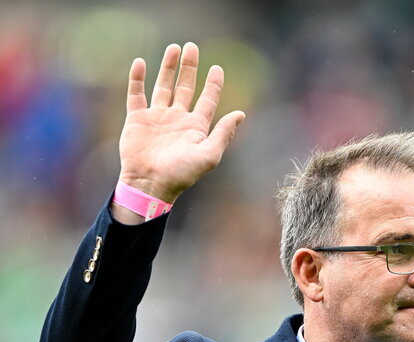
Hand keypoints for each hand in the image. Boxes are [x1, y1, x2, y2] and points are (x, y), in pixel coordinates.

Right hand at [118, 41, 244, 203]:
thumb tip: (240, 114)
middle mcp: (177, 119)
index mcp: (195, 128)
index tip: (217, 68)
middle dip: (189, 68)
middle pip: (185, 87)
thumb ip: (223, 134)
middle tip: (192, 47)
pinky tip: (141, 62)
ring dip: (168, 67)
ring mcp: (157, 117)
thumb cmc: (181, 174)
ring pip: (164, 86)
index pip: (207, 100)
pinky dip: (138, 78)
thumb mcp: (208, 155)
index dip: (213, 84)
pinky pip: (137, 94)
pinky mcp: (137, 119)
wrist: (150, 184)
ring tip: (174, 48)